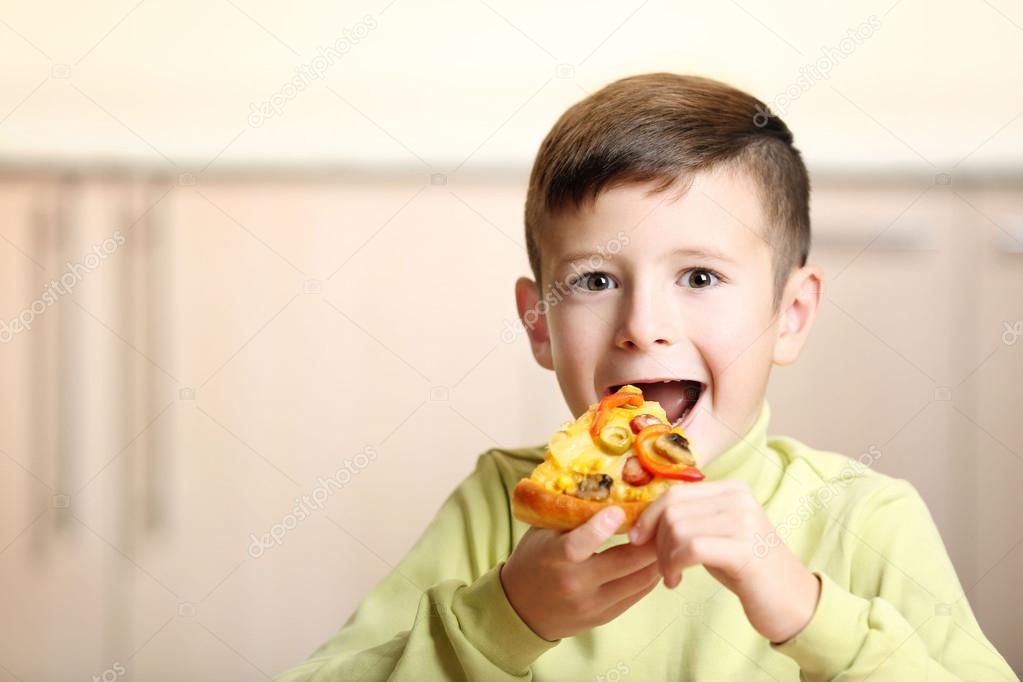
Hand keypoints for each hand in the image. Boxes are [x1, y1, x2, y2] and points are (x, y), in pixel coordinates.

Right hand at [500, 506, 661, 640]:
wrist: (521, 609)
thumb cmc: (534, 559)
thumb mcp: (543, 532)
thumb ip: (569, 512)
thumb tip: (603, 482)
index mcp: (555, 558)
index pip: (579, 545)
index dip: (601, 527)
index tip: (620, 510)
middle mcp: (575, 584)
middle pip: (624, 562)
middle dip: (650, 539)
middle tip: (667, 518)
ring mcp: (593, 604)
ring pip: (638, 580)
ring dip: (657, 557)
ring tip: (668, 536)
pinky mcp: (605, 616)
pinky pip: (637, 595)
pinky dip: (651, 574)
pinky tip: (657, 558)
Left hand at [628, 479, 820, 642]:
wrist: (794, 602)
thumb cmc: (748, 570)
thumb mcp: (718, 534)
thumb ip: (691, 519)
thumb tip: (644, 518)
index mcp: (733, 488)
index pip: (675, 492)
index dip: (649, 516)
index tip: (637, 539)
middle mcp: (739, 498)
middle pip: (672, 509)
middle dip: (655, 540)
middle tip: (662, 565)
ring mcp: (743, 522)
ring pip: (677, 529)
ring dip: (664, 558)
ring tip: (672, 576)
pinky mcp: (742, 549)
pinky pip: (689, 549)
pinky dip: (673, 566)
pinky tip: (676, 582)